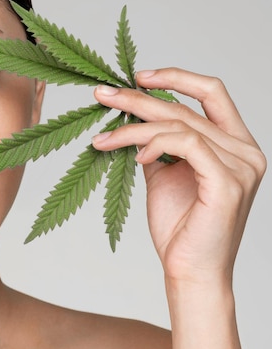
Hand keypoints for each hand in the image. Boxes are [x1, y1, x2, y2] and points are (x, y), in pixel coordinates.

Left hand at [92, 68, 265, 285]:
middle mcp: (245, 151)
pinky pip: (186, 143)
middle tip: (103, 94)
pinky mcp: (227, 182)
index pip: (212, 92)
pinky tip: (136, 157)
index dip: (176, 76)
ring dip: (134, 127)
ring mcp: (241, 166)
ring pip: (180, 124)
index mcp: (235, 145)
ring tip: (104, 138)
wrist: (189, 272)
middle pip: (186, 107)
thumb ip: (159, 142)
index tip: (138, 76)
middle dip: (138, 98)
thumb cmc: (180, 227)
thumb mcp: (165, 173)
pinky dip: (155, 143)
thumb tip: (132, 113)